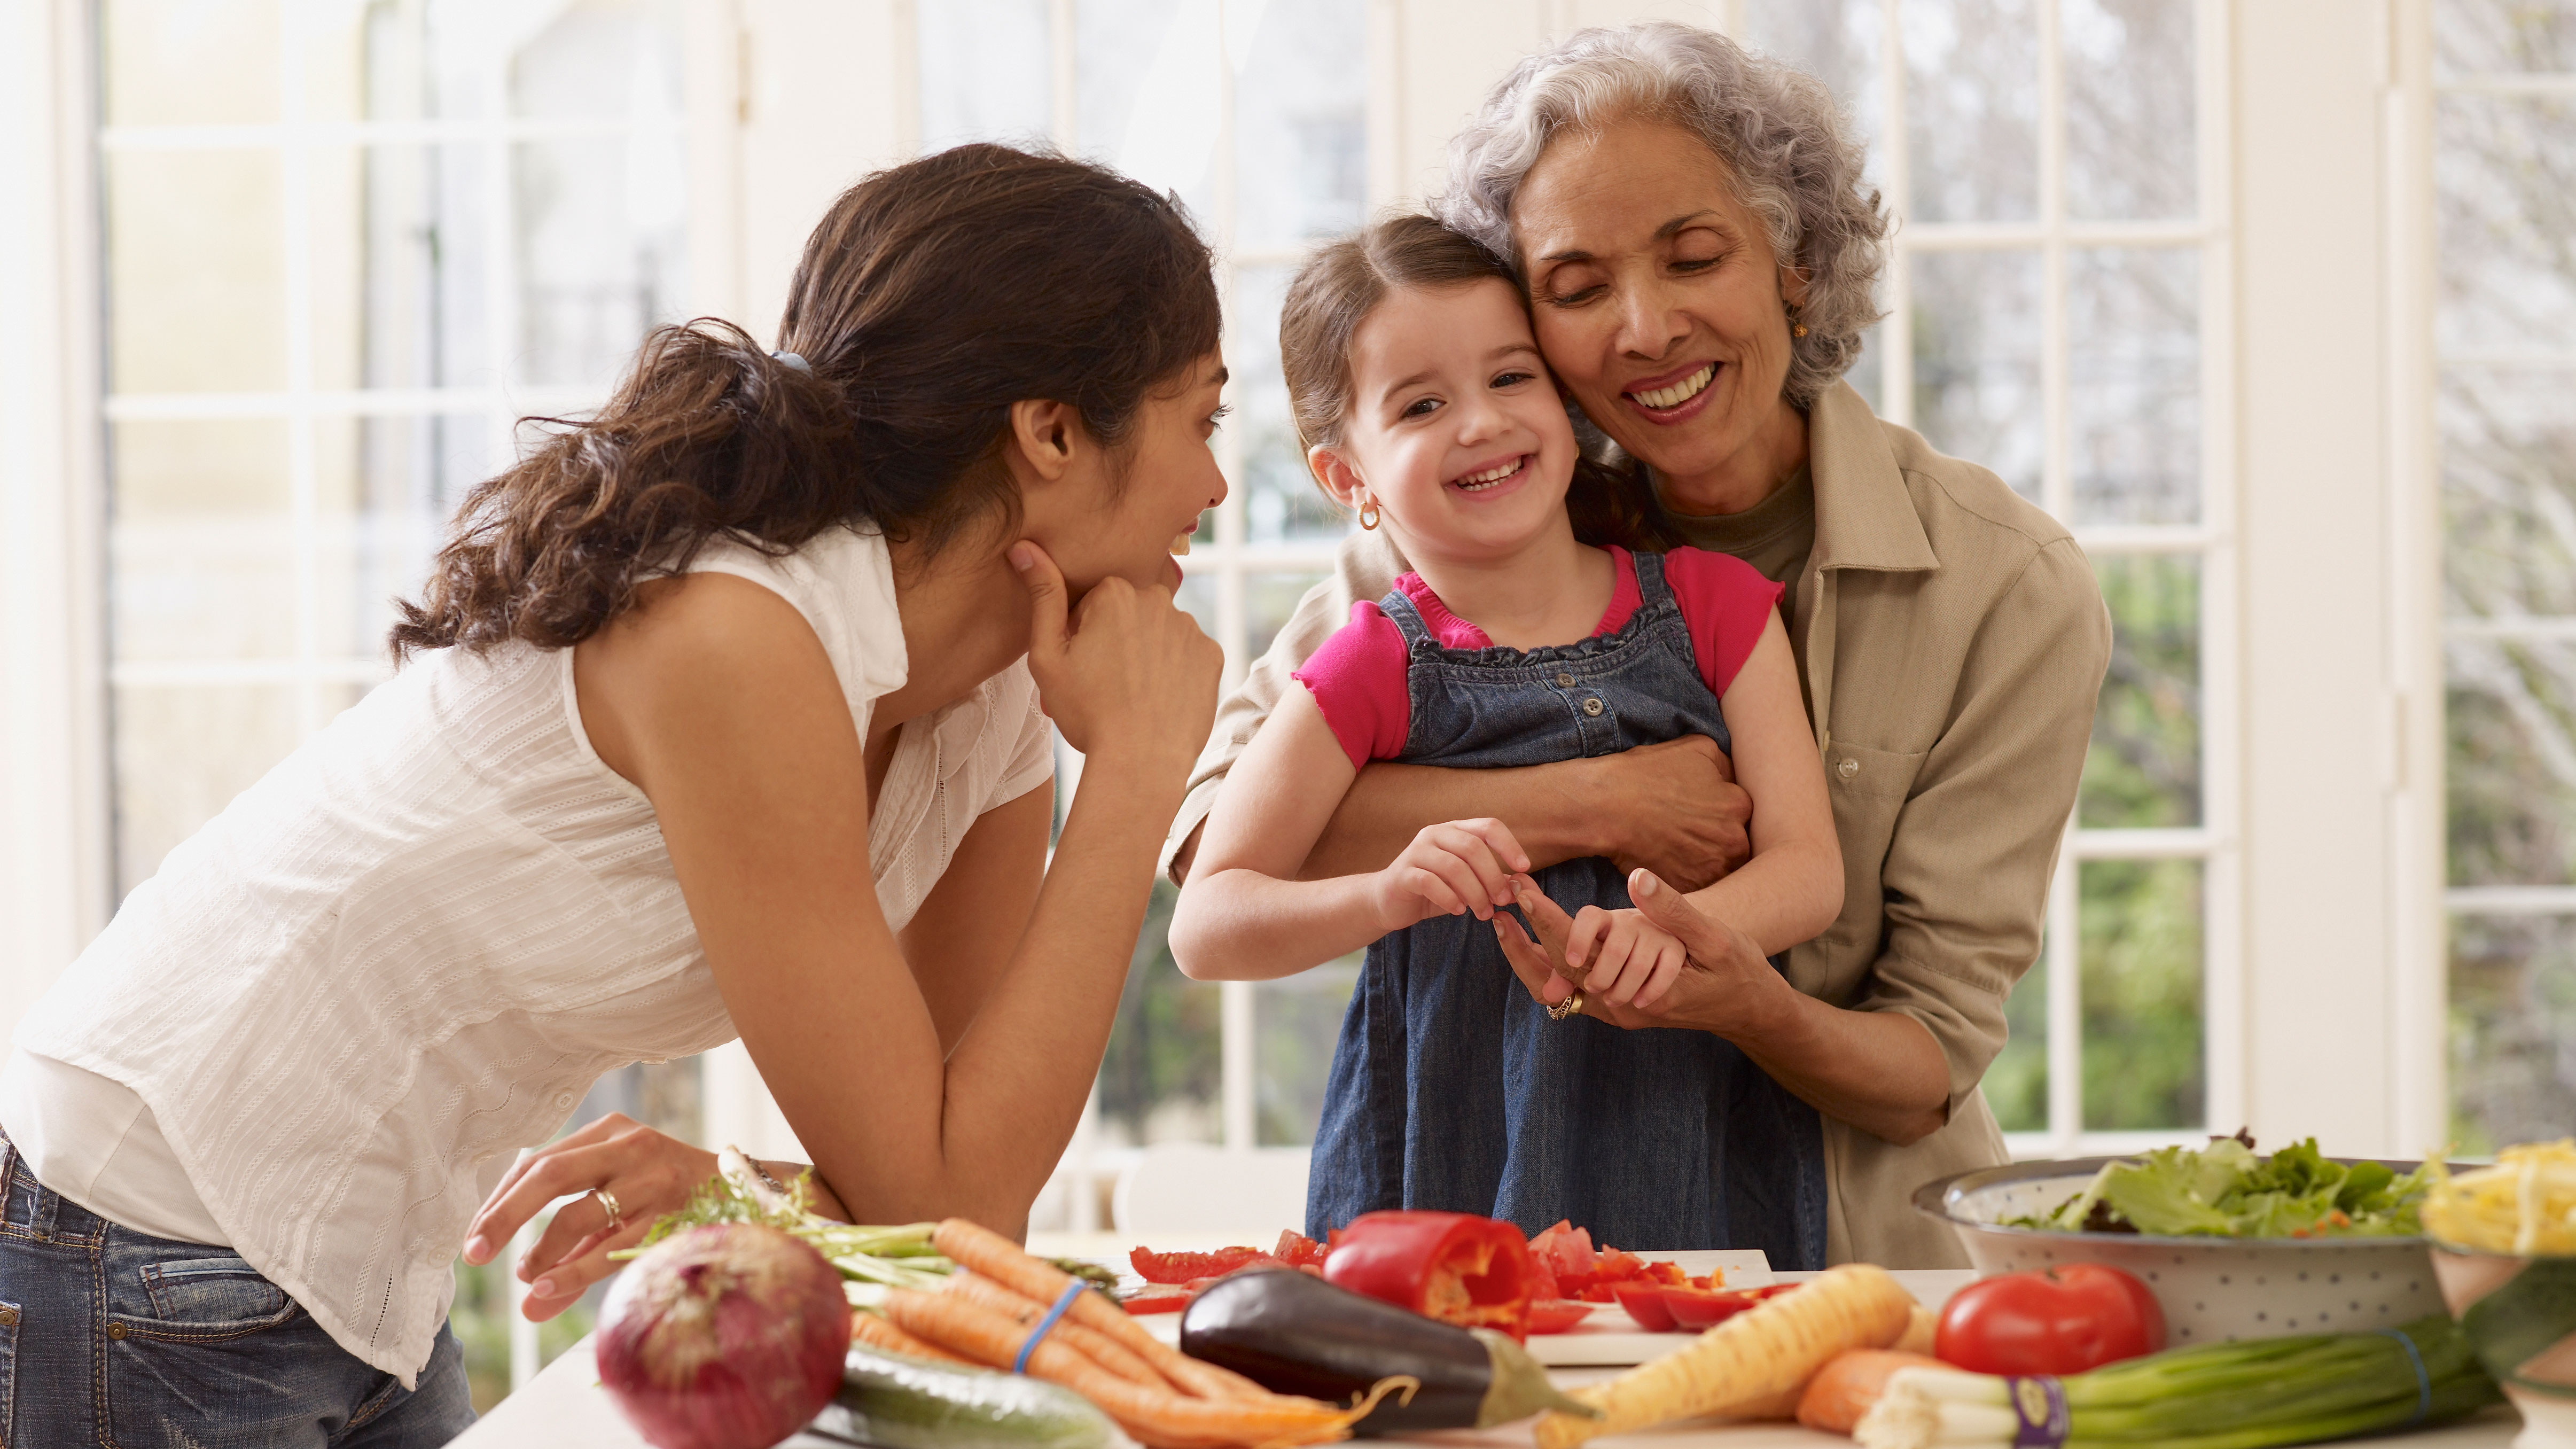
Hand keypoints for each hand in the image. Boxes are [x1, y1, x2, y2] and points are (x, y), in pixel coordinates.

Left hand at [461, 1113, 717, 1321]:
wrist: (751, 1195)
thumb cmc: (674, 1201)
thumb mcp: (620, 1213)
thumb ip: (573, 1255)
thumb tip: (528, 1306)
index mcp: (609, 1132)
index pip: (539, 1161)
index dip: (500, 1201)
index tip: (474, 1238)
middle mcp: (628, 1144)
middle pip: (547, 1172)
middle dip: (503, 1216)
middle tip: (473, 1253)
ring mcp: (652, 1177)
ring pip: (578, 1212)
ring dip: (541, 1250)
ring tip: (527, 1279)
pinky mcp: (671, 1210)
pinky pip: (611, 1245)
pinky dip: (574, 1270)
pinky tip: (550, 1288)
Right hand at [1013, 540, 1221, 774]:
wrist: (1141, 762)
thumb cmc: (1086, 713)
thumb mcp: (1048, 656)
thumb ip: (1042, 596)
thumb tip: (1024, 547)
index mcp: (1115, 592)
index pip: (1093, 602)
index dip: (1081, 635)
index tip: (1081, 665)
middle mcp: (1159, 599)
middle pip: (1130, 613)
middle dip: (1116, 639)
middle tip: (1104, 684)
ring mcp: (1191, 627)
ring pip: (1160, 633)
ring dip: (1147, 654)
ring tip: (1133, 696)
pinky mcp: (1213, 655)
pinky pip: (1188, 655)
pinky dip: (1175, 672)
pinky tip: (1160, 699)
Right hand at [1373, 818, 1529, 929]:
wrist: (1389, 901)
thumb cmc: (1434, 890)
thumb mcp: (1467, 883)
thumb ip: (1491, 881)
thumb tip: (1520, 889)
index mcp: (1454, 830)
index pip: (1488, 826)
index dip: (1509, 845)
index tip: (1523, 868)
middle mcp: (1435, 834)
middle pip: (1473, 847)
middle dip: (1492, 876)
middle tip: (1501, 901)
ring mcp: (1416, 851)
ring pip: (1454, 866)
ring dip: (1474, 893)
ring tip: (1482, 913)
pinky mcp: (1403, 873)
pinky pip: (1430, 882)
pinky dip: (1449, 898)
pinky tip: (1457, 911)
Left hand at [1491, 869, 1785, 1034]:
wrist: (1752, 1008)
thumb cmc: (1738, 971)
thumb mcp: (1714, 937)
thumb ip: (1674, 911)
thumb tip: (1638, 879)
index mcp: (1638, 991)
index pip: (1579, 954)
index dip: (1548, 920)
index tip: (1523, 892)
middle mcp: (1621, 1008)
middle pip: (1560, 971)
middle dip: (1526, 936)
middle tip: (1504, 895)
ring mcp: (1619, 1011)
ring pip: (1563, 985)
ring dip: (1532, 954)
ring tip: (1505, 917)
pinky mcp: (1621, 1005)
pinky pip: (1577, 987)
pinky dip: (1553, 965)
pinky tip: (1535, 942)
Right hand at [1588, 736, 1751, 891]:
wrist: (1607, 806)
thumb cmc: (1647, 774)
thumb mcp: (1698, 748)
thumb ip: (1727, 764)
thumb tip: (1733, 776)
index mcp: (1738, 805)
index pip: (1741, 812)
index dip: (1720, 811)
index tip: (1702, 811)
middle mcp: (1733, 840)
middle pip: (1733, 843)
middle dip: (1716, 838)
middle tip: (1688, 830)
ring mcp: (1711, 869)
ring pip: (1718, 867)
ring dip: (1704, 861)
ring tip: (1677, 847)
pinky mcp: (1688, 888)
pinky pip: (1696, 886)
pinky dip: (1685, 877)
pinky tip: (1667, 861)